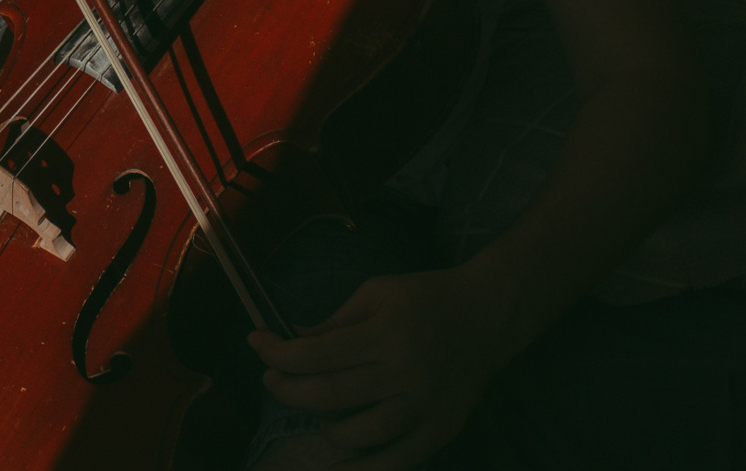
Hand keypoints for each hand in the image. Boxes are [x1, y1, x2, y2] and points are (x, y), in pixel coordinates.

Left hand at [248, 266, 512, 469]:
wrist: (489, 316)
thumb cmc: (427, 298)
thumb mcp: (377, 293)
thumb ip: (334, 321)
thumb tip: (292, 339)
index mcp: (386, 333)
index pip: (318, 353)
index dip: (278, 354)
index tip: (257, 344)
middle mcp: (404, 373)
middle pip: (331, 395)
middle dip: (288, 390)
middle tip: (271, 381)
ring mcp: (424, 406)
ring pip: (361, 434)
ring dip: (325, 428)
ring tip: (316, 413)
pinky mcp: (440, 430)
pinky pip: (399, 461)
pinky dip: (366, 469)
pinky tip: (340, 468)